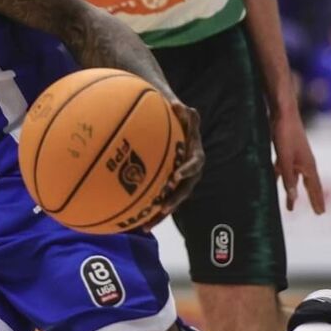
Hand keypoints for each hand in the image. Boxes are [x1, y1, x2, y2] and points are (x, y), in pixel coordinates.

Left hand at [143, 102, 203, 229]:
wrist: (176, 131)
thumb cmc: (178, 121)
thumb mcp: (184, 114)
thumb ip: (184, 112)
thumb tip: (179, 104)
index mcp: (195, 157)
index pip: (194, 165)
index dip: (186, 171)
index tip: (176, 176)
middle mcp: (190, 174)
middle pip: (184, 190)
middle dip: (174, 200)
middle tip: (163, 207)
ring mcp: (180, 184)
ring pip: (172, 201)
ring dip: (160, 214)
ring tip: (146, 226)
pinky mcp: (169, 190)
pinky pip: (161, 203)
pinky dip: (150, 214)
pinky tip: (135, 225)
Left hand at [272, 109, 324, 212]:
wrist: (283, 112)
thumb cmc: (285, 134)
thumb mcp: (284, 159)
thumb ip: (287, 178)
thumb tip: (293, 197)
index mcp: (308, 165)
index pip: (315, 187)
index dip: (317, 200)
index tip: (321, 213)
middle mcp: (304, 162)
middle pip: (308, 185)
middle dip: (311, 198)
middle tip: (317, 212)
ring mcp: (295, 157)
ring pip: (295, 179)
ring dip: (292, 192)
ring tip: (290, 207)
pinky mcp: (285, 151)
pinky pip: (284, 170)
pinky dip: (282, 179)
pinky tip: (274, 184)